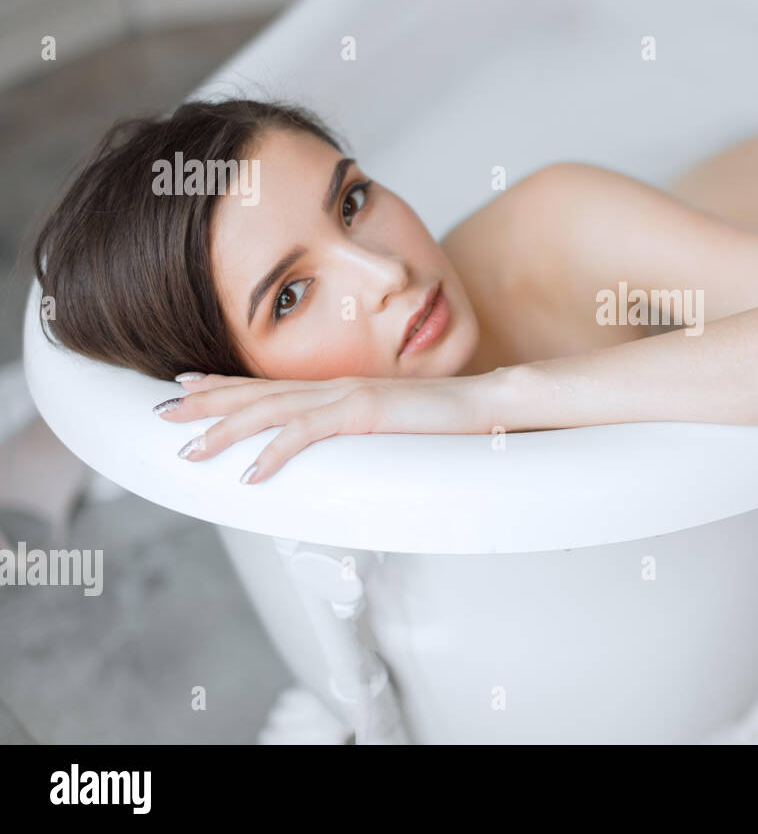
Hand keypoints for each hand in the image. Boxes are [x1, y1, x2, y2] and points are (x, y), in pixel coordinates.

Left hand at [153, 372, 493, 483]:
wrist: (491, 403)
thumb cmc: (449, 419)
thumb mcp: (393, 427)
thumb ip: (365, 431)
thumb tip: (344, 452)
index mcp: (340, 389)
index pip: (272, 385)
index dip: (226, 385)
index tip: (187, 385)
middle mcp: (336, 387)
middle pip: (258, 393)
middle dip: (206, 403)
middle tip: (162, 412)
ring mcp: (348, 397)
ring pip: (270, 411)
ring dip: (225, 430)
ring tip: (189, 449)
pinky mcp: (365, 413)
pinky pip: (307, 434)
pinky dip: (274, 453)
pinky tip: (250, 476)